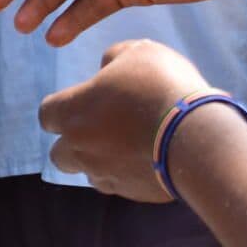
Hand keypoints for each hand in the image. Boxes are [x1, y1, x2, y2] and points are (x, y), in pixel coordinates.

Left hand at [40, 39, 210, 202]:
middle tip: (100, 129)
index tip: (80, 102)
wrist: (198, 136)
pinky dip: (127, 176)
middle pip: (59, 154)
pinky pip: (120, 187)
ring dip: (100, 162)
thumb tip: (107, 68)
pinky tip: (148, 160)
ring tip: (127, 146)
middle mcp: (80, 148)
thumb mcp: (137, 52)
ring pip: (90, 174)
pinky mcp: (133, 194)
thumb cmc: (162, 86)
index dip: (61, 108)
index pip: (47, 115)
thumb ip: (113, 59)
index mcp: (73, 112)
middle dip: (73, 144)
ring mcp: (106, 174)